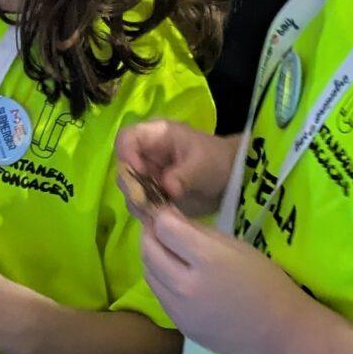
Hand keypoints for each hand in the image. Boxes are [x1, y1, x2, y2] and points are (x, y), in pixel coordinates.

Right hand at [114, 119, 241, 218]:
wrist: (230, 180)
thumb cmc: (216, 161)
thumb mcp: (203, 165)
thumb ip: (184, 175)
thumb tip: (167, 189)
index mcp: (156, 136)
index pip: (126, 138)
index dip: (126, 156)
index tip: (140, 175)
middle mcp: (146, 154)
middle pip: (123, 167)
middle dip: (133, 186)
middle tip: (150, 201)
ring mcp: (147, 175)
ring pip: (128, 189)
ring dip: (139, 202)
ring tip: (160, 211)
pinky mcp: (151, 194)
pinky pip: (139, 204)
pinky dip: (146, 212)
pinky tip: (161, 218)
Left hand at [138, 205, 317, 353]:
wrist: (280, 332)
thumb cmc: (267, 283)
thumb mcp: (238, 247)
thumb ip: (201, 232)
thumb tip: (171, 218)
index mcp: (208, 260)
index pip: (165, 229)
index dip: (162, 215)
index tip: (165, 210)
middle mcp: (187, 285)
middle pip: (149, 251)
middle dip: (149, 233)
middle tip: (157, 225)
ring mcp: (181, 310)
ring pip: (149, 275)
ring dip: (151, 257)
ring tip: (163, 248)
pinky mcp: (181, 326)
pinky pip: (161, 296)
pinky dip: (160, 279)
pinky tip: (174, 274)